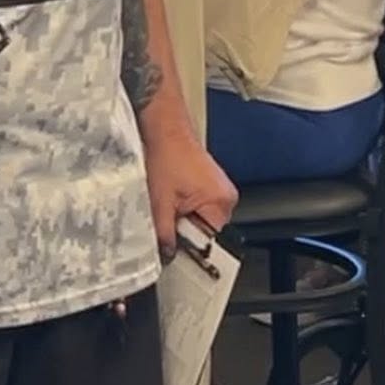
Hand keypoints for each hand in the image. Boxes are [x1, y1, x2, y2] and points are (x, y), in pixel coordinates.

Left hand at [142, 129, 237, 258]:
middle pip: (203, 231)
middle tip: (164, 213)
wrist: (163, 128)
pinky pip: (196, 205)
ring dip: (180, 216)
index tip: (171, 248)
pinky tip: (170, 192)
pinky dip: (181, 204)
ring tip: (167, 198)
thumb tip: (165, 256)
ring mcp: (218, 189)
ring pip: (197, 218)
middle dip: (181, 229)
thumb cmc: (166, 154)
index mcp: (221, 203)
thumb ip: (163, 234)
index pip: (208, 242)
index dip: (186, 246)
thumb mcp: (159, 202)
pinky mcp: (209, 184)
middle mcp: (225, 197)